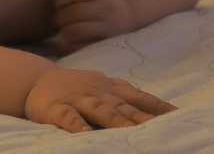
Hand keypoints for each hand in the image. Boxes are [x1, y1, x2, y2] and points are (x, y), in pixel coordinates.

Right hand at [24, 67, 173, 132]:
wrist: (36, 80)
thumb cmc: (76, 86)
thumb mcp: (103, 86)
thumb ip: (126, 96)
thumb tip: (158, 110)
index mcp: (110, 88)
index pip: (138, 97)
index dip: (157, 106)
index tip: (177, 115)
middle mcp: (97, 93)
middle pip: (123, 107)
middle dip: (141, 118)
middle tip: (160, 127)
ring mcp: (77, 100)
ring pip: (99, 111)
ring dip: (115, 121)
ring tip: (129, 132)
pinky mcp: (57, 108)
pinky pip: (68, 118)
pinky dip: (77, 126)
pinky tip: (85, 134)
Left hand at [51, 0, 134, 49]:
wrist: (130, 10)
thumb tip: (50, 3)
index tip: (58, 3)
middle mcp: (106, 6)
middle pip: (72, 13)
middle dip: (59, 17)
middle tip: (57, 19)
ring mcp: (107, 26)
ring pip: (76, 31)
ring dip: (64, 31)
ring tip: (63, 28)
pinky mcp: (106, 41)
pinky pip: (82, 45)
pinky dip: (73, 42)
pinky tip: (73, 37)